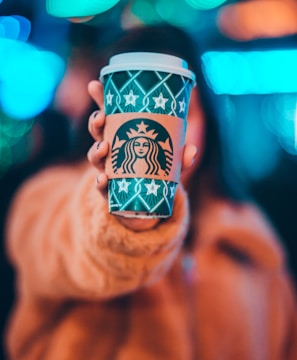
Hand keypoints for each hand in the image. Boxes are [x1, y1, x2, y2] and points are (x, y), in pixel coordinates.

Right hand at [87, 80, 196, 230]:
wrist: (144, 205)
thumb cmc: (154, 175)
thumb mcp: (168, 163)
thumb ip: (179, 157)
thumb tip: (191, 150)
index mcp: (122, 136)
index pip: (109, 115)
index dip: (100, 99)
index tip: (95, 84)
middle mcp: (110, 151)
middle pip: (97, 133)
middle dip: (95, 122)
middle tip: (101, 116)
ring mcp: (107, 170)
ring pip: (94, 156)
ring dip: (95, 150)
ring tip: (103, 146)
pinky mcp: (107, 191)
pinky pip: (100, 186)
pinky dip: (99, 183)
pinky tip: (103, 179)